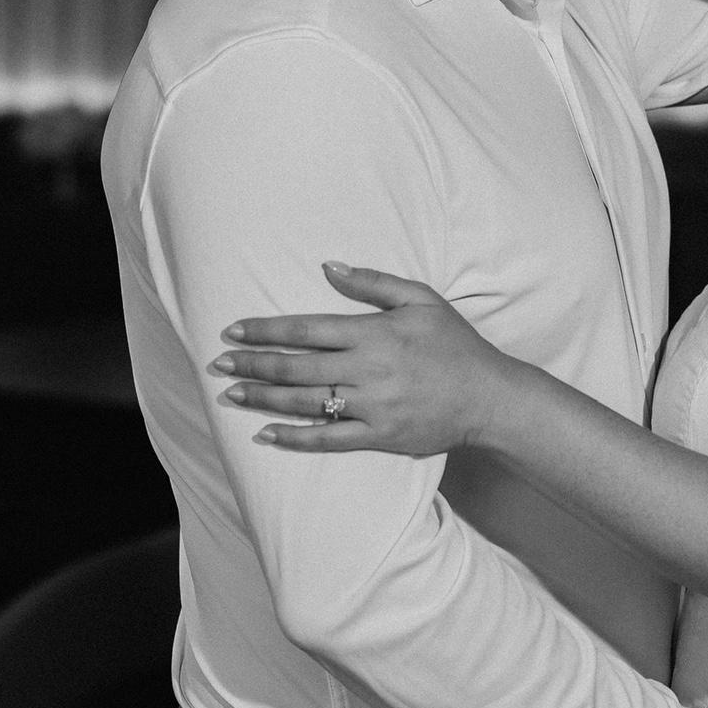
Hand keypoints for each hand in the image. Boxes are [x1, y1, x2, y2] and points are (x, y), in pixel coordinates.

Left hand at [214, 262, 520, 454]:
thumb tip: (329, 268)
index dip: (266, 330)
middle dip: (252, 365)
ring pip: (304, 403)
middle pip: (296, 366)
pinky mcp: (378, 436)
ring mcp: (372, 407)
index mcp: (375, 333)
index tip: (234, 331)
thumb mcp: (422, 300)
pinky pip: (328, 439)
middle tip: (218, 363)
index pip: (307, 328)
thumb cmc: (455, 344)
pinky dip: (294, 437)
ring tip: (230, 394)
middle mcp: (368, 370)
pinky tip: (265, 434)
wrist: (489, 398)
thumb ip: (374, 283)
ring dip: (262, 398)